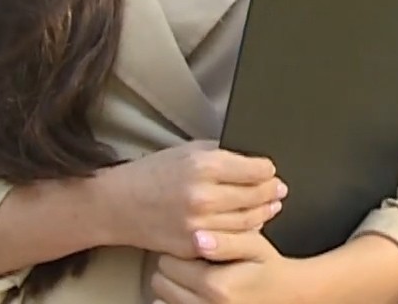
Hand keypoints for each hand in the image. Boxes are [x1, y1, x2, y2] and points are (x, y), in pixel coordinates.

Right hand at [98, 140, 285, 259]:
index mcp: (204, 166)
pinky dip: (243, 231)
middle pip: (257, 196)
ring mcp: (199, 225)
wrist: (118, 205)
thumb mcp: (188, 151)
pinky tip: (248, 223)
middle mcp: (204, 196)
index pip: (256, 170)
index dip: (268, 170)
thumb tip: (252, 160)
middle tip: (278, 189)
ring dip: (265, 213)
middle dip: (272, 191)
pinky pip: (230, 239)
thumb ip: (221, 154)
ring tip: (270, 206)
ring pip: (249, 221)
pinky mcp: (194, 246)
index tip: (271, 171)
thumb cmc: (152, 174)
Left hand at [150, 231, 306, 303]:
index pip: (168, 262)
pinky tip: (191, 292)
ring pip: (160, 300)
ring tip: (193, 277)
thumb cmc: (266, 266)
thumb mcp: (254, 245)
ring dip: (171, 287)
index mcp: (217, 285)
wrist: (285, 295)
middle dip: (172, 268)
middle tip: (193, 261)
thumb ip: (227, 241)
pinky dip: (173, 301)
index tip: (192, 246)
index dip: (178, 250)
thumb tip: (197, 238)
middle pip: (160, 282)